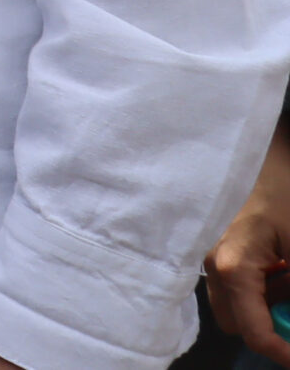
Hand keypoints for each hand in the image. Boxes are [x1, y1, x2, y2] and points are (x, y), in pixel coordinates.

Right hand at [209, 124, 289, 365]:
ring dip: (266, 300)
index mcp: (231, 266)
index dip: (282, 352)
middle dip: (269, 324)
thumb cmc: (280, 184)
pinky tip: (280, 258)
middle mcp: (210, 262)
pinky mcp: (214, 239)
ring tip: (288, 269)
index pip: (253, 332)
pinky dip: (261, 280)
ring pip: (235, 300)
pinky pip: (235, 277)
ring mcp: (208, 250)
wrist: (259, 142)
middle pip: (236, 322)